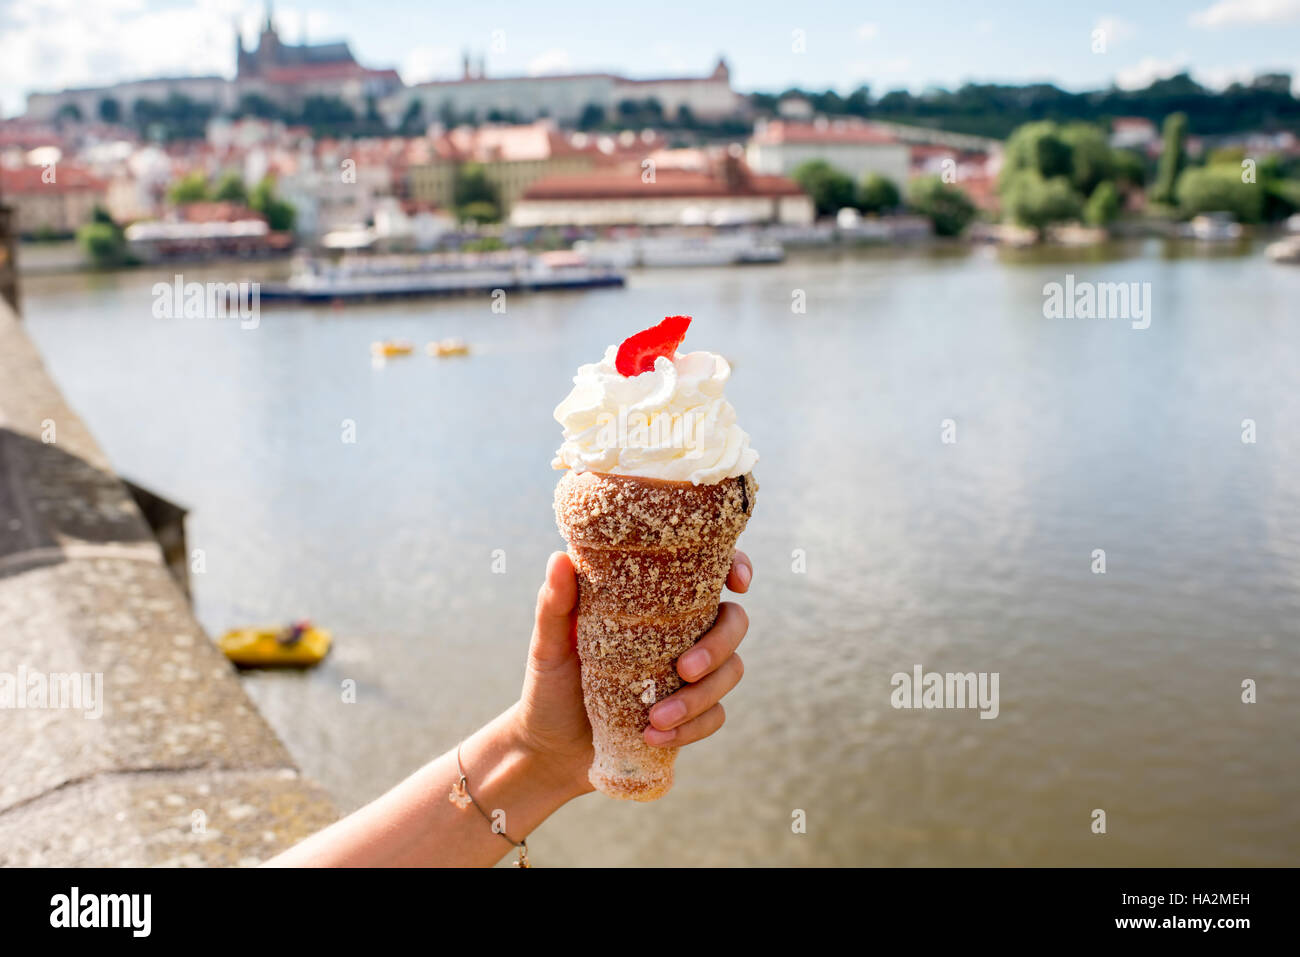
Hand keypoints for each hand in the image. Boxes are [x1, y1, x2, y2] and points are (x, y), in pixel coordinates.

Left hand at [513, 549, 752, 798]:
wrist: (549, 749)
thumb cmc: (549, 684)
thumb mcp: (548, 643)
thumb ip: (554, 603)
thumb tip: (558, 558)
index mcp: (655, 603)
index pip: (709, 571)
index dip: (737, 567)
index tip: (736, 584)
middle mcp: (681, 632)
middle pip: (734, 622)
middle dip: (719, 645)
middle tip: (684, 668)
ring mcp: (691, 675)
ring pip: (732, 672)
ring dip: (700, 697)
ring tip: (656, 718)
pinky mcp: (691, 715)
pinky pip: (715, 716)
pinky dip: (692, 729)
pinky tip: (655, 737)